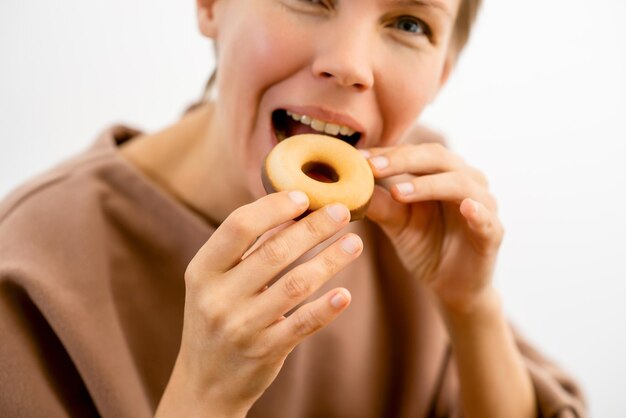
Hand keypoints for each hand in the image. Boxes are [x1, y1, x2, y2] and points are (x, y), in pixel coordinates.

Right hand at [157, 191, 361, 416]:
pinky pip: (302, 325)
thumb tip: (293, 207)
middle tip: (342, 210)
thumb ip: (249, 247)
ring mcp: (241, 326)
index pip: (238, 227)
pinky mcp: (265, 351)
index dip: (274, 207)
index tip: (304, 195)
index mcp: (202, 270)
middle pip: (274, 252)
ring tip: (355, 242)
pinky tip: (345, 294)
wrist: (204, 382)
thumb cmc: (217, 316)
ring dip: (330, 260)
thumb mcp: (217, 281)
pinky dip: (326, 308)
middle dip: (313, 228)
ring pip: (295, 285)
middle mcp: (217, 297)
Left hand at [363, 142, 503, 313]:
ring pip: (460, 183)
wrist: (451, 287)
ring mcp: (483, 204)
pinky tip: (466, 208)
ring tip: (399, 192)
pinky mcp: (493, 232)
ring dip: (429, 185)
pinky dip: (478, 211)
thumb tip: (346, 184)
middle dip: (403, 160)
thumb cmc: (426, 246)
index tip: (358, 158)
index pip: (415, 152)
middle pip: (438, 157)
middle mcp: (466, 180)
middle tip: (373, 167)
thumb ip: (378, 202)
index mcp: (442, 172)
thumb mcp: (396, 223)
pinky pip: (487, 219)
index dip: (388, 153)